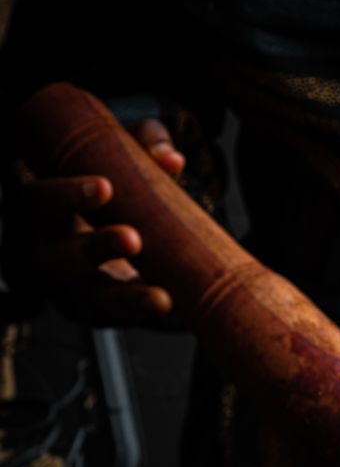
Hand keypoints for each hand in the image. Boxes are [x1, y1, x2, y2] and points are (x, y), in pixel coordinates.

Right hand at [6, 119, 184, 325]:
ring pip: (90, 298)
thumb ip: (147, 146)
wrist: (132, 235)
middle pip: (59, 256)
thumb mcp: (128, 157)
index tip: (106, 187)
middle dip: (95, 247)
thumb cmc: (117, 188)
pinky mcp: (98, 312)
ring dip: (126, 298)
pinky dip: (144, 315)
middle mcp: (54, 250)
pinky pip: (117, 320)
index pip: (39, 199)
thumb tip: (172, 160)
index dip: (67, 194)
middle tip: (132, 238)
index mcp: (49, 209)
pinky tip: (169, 308)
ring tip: (161, 298)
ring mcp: (74, 287)